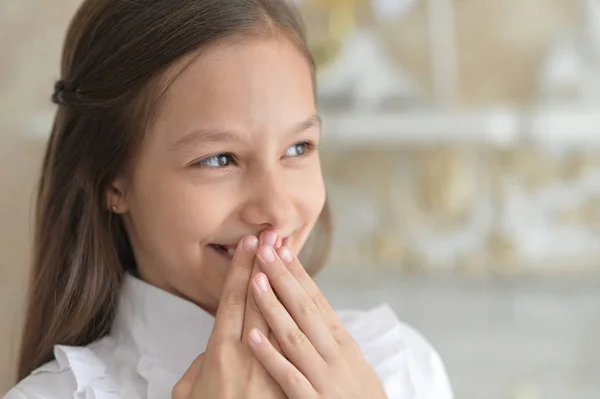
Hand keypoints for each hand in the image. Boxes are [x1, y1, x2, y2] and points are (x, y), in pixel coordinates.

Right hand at [172, 234, 285, 398]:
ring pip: (280, 314)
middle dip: (264, 264)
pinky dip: (299, 313)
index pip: (232, 300)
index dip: (240, 270)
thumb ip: (199, 366)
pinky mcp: (290, 379)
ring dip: (284, 281)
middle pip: (258, 299)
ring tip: (286, 254)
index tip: (247, 244)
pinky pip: (296, 338)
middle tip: (270, 235)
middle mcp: (248, 354)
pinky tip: (303, 294)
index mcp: (220, 353)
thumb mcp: (188, 393)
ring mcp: (273, 366)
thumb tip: (210, 353)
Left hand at [247, 234, 387, 398]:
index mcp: (343, 342)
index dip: (299, 274)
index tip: (283, 250)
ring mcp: (324, 377)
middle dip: (284, 278)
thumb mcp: (351, 363)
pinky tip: (251, 336)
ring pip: (294, 335)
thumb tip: (308, 312)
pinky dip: (270, 355)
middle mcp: (335, 354)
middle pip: (305, 309)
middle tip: (266, 249)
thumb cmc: (360, 398)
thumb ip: (329, 339)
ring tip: (254, 280)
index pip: (317, 301)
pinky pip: (288, 376)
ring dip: (273, 306)